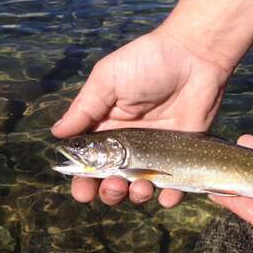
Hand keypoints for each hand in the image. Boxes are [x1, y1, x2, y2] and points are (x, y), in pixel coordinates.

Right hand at [52, 28, 230, 206]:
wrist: (194, 57)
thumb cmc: (147, 63)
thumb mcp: (108, 79)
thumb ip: (85, 108)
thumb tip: (57, 134)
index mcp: (108, 128)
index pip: (91, 162)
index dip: (83, 180)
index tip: (82, 192)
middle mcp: (130, 145)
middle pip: (114, 180)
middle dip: (109, 191)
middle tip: (114, 185)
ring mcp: (157, 152)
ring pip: (142, 187)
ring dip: (136, 195)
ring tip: (140, 186)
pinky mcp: (182, 154)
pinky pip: (176, 184)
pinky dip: (170, 195)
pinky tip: (166, 195)